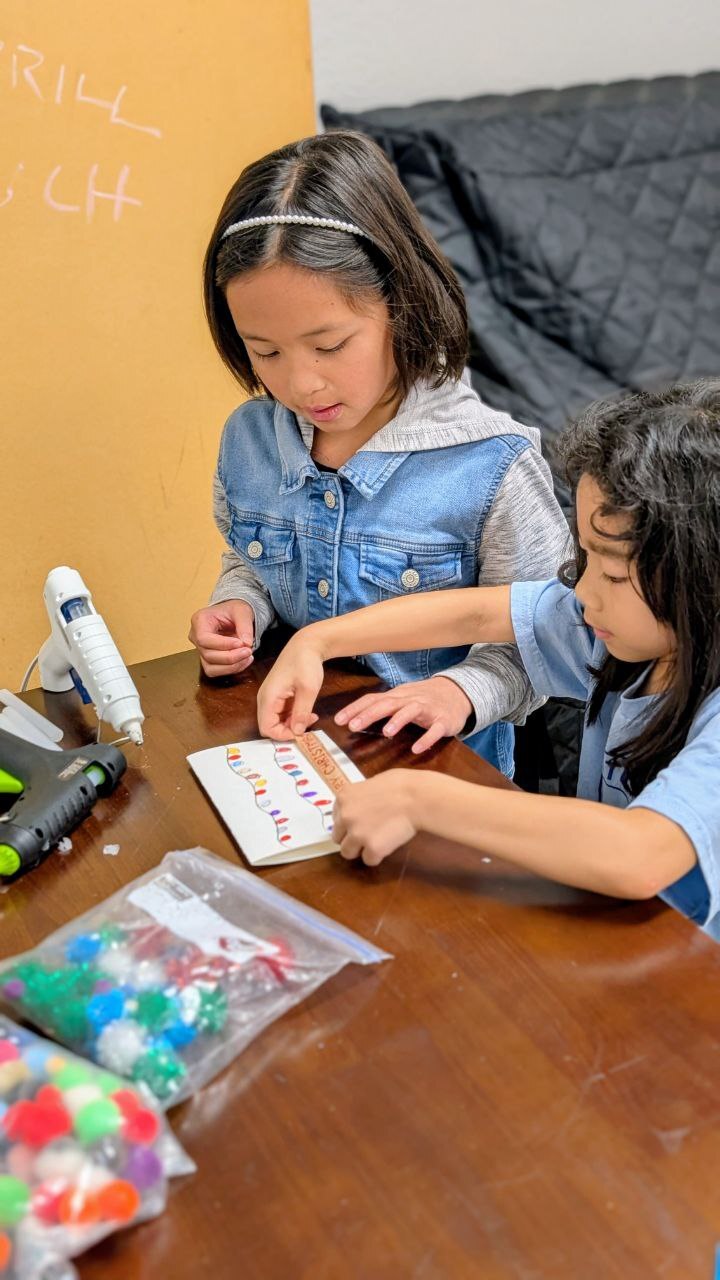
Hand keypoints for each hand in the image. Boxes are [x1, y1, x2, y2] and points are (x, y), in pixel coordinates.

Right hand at [189, 600, 254, 676]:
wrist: (234, 615)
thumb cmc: (234, 610)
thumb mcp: (242, 611)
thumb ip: (245, 626)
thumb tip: (247, 644)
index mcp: (199, 620)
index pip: (204, 639)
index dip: (222, 644)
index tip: (240, 643)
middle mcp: (196, 636)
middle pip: (208, 655)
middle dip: (230, 657)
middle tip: (248, 651)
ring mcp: (200, 650)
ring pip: (210, 668)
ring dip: (231, 666)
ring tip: (248, 657)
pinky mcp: (208, 659)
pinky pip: (216, 671)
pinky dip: (231, 669)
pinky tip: (244, 661)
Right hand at [256, 636, 323, 738]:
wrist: (305, 645)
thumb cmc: (305, 662)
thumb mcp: (308, 688)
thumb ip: (302, 712)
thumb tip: (298, 732)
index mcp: (268, 697)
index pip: (267, 728)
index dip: (283, 735)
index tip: (302, 732)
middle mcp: (265, 699)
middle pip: (270, 726)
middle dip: (289, 729)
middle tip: (308, 723)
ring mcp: (270, 697)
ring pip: (277, 720)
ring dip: (293, 723)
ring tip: (311, 716)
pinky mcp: (277, 695)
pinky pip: (282, 713)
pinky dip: (293, 716)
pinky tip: (307, 710)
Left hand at [333, 770, 418, 865]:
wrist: (417, 797)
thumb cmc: (401, 785)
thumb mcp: (371, 783)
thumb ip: (360, 797)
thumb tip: (361, 805)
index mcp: (344, 798)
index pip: (335, 818)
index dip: (348, 822)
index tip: (361, 822)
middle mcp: (345, 817)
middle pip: (338, 838)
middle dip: (351, 837)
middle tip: (368, 834)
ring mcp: (357, 834)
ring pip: (347, 853)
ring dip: (360, 849)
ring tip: (377, 842)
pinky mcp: (372, 848)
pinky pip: (369, 860)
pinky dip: (378, 855)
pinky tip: (388, 845)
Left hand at [334, 676, 472, 752]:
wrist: (457, 693)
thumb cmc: (423, 699)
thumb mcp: (400, 699)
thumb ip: (380, 707)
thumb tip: (352, 719)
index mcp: (397, 696)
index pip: (372, 699)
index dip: (355, 709)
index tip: (338, 720)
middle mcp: (410, 700)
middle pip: (388, 704)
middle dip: (370, 714)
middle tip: (353, 726)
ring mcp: (428, 710)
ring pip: (411, 711)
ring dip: (398, 720)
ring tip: (386, 732)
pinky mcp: (444, 721)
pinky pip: (435, 730)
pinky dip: (426, 738)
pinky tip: (416, 748)